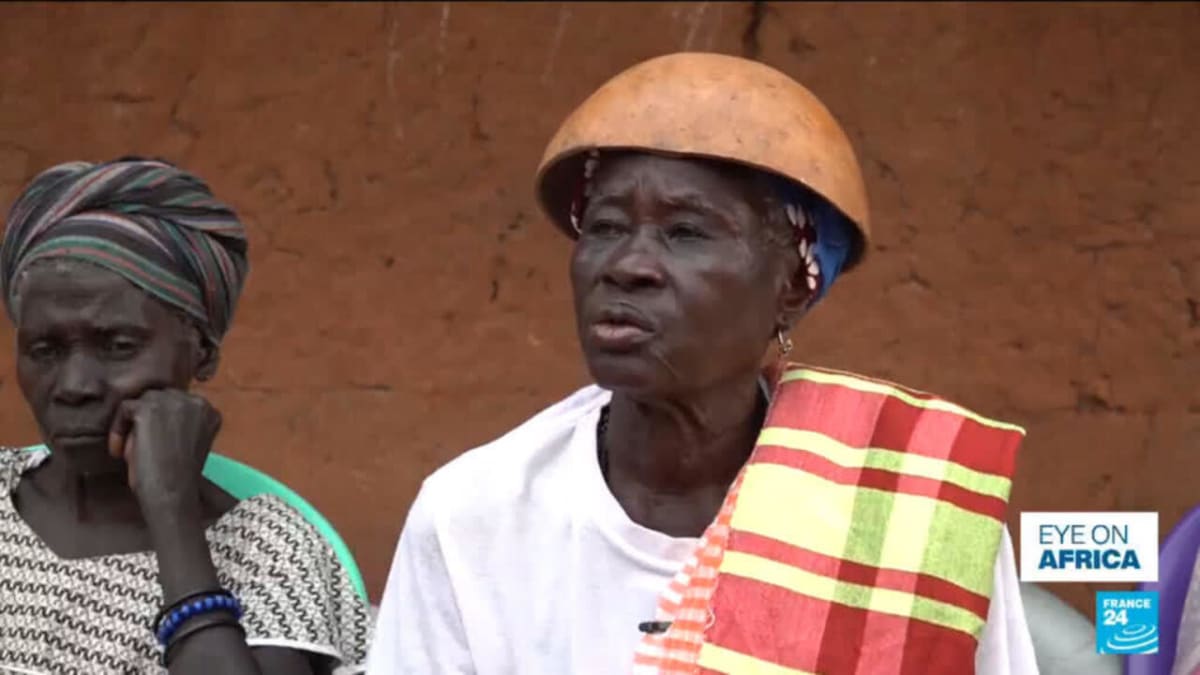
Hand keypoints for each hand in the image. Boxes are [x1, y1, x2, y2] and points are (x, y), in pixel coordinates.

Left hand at [107, 389, 221, 510]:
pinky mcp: (149, 408)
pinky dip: (118, 430)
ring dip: (133, 425)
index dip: (163, 423)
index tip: (155, 444)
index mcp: (211, 412)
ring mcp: (173, 401)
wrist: (173, 493)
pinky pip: (125, 409)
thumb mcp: (191, 444)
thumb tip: (156, 419)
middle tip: (140, 448)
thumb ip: (182, 426)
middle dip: (148, 421)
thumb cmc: (181, 478)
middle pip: (161, 399)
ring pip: (142, 402)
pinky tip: (120, 452)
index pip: (179, 404)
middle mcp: (196, 401)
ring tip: (131, 451)